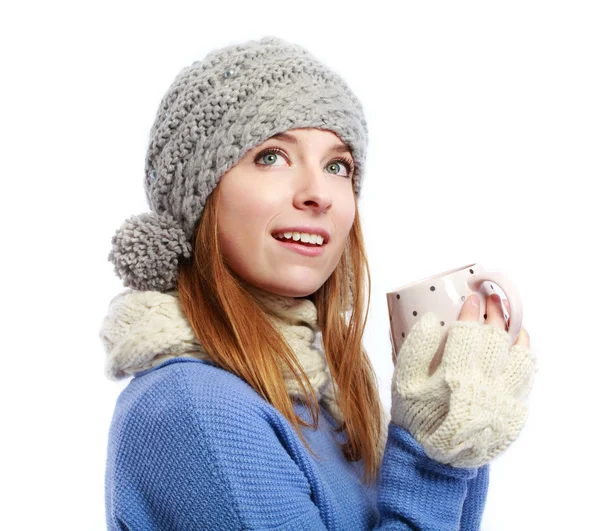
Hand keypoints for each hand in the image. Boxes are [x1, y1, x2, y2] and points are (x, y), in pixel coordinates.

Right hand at [390, 294, 536, 467]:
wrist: (432, 460)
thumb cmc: (415, 415)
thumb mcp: (403, 382)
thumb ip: (415, 348)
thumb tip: (431, 318)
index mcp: (455, 377)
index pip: (468, 333)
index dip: (471, 311)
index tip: (472, 299)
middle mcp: (485, 388)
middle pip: (497, 340)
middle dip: (495, 314)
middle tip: (492, 300)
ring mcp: (503, 402)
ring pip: (521, 358)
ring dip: (517, 334)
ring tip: (511, 320)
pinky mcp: (514, 415)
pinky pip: (527, 380)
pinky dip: (525, 358)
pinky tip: (519, 348)